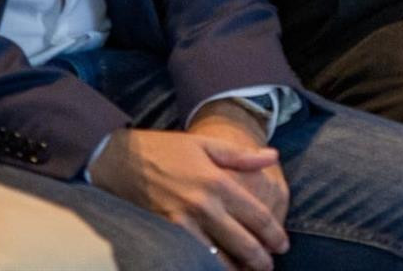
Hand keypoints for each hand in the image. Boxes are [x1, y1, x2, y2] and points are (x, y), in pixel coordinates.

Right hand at [91, 123, 285, 270]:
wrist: (119, 159)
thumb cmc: (166, 150)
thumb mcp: (206, 144)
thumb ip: (241, 156)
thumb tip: (273, 157)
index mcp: (218, 182)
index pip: (256, 216)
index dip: (274, 234)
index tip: (282, 244)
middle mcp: (203, 206)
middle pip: (242, 242)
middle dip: (260, 259)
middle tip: (269, 266)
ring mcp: (182, 224)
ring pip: (218, 258)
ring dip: (235, 269)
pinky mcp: (164, 235)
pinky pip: (191, 258)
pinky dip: (206, 267)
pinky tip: (214, 270)